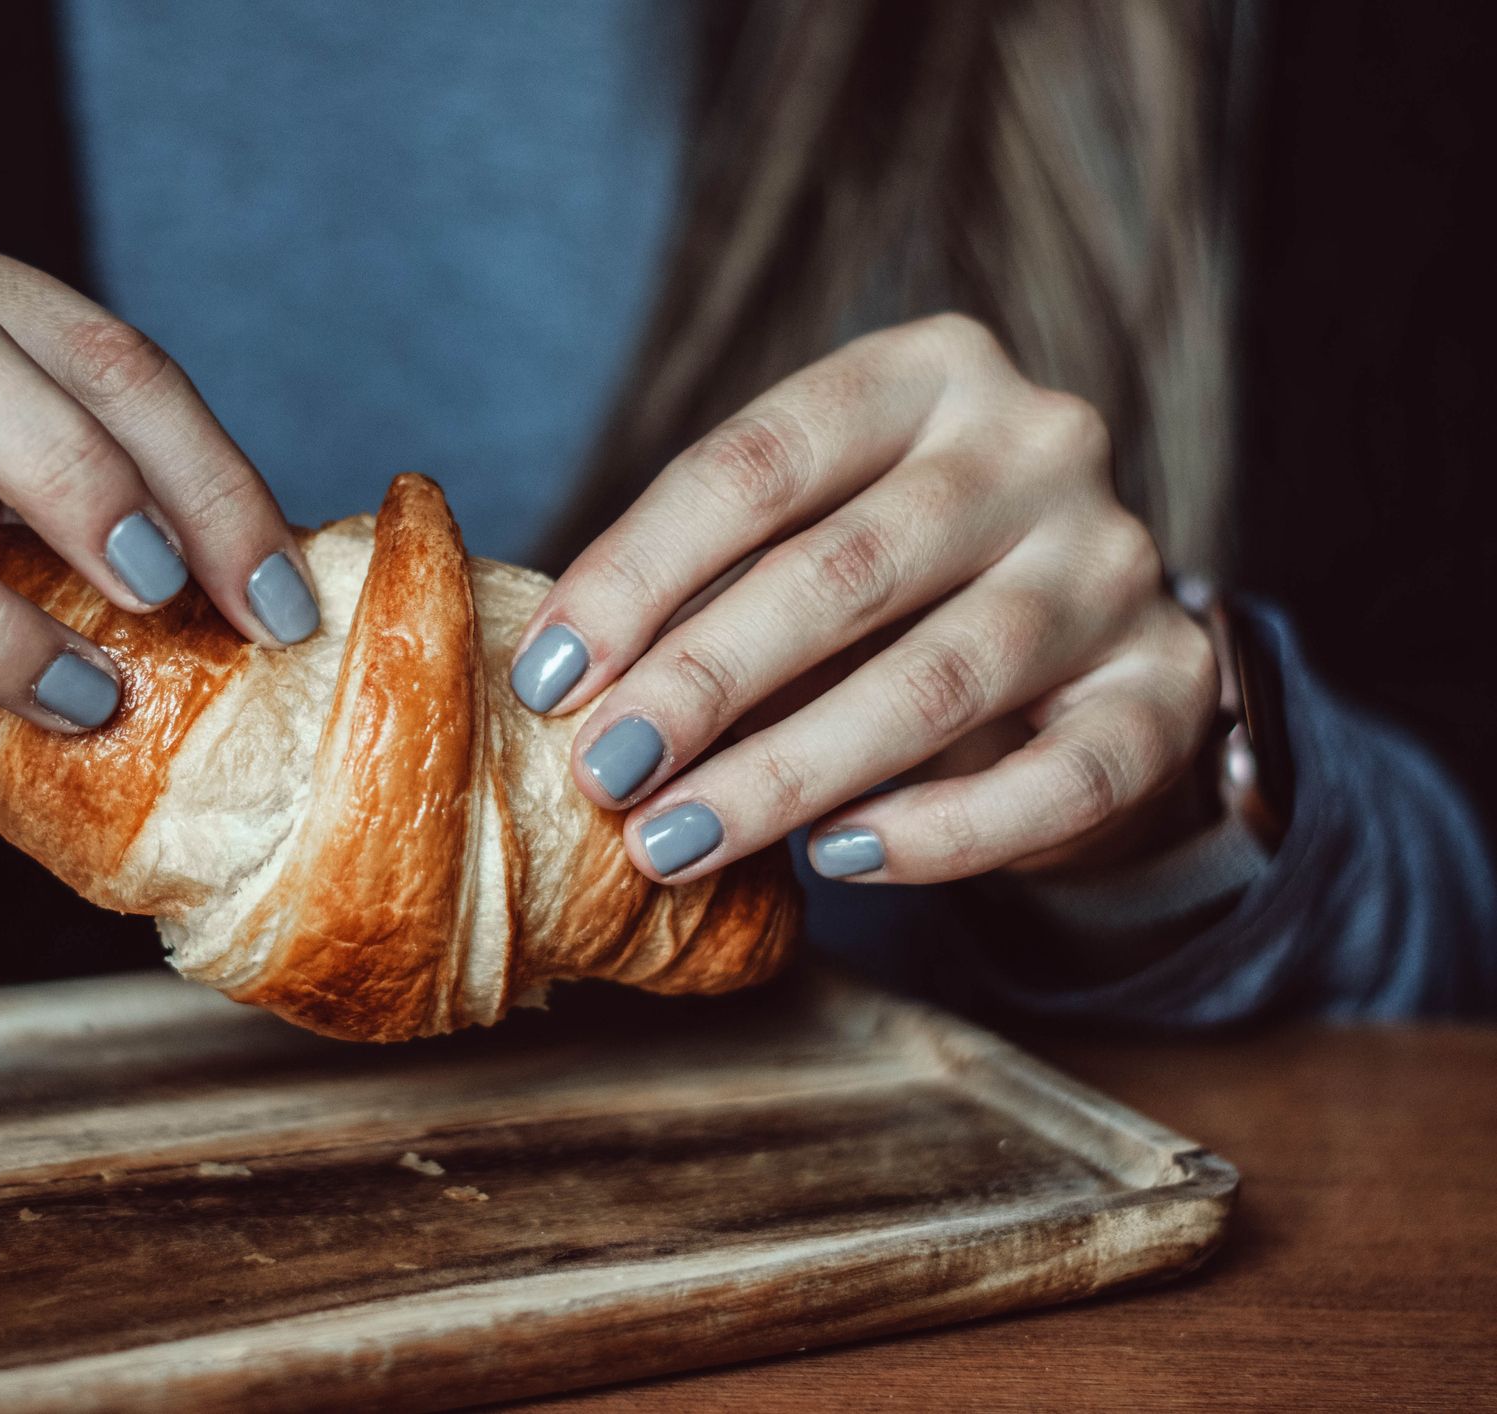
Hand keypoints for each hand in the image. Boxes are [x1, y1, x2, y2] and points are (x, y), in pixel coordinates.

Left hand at [510, 314, 1217, 885]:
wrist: (1084, 648)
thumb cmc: (896, 587)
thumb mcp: (806, 536)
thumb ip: (708, 580)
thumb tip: (561, 678)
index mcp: (928, 371)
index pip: (759, 461)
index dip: (638, 572)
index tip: (547, 675)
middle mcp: (1039, 445)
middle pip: (844, 569)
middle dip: (702, 682)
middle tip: (602, 775)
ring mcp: (1116, 563)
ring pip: (940, 680)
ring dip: (788, 773)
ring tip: (676, 839)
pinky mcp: (1167, 687)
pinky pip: (1054, 781)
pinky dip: (937, 833)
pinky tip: (836, 861)